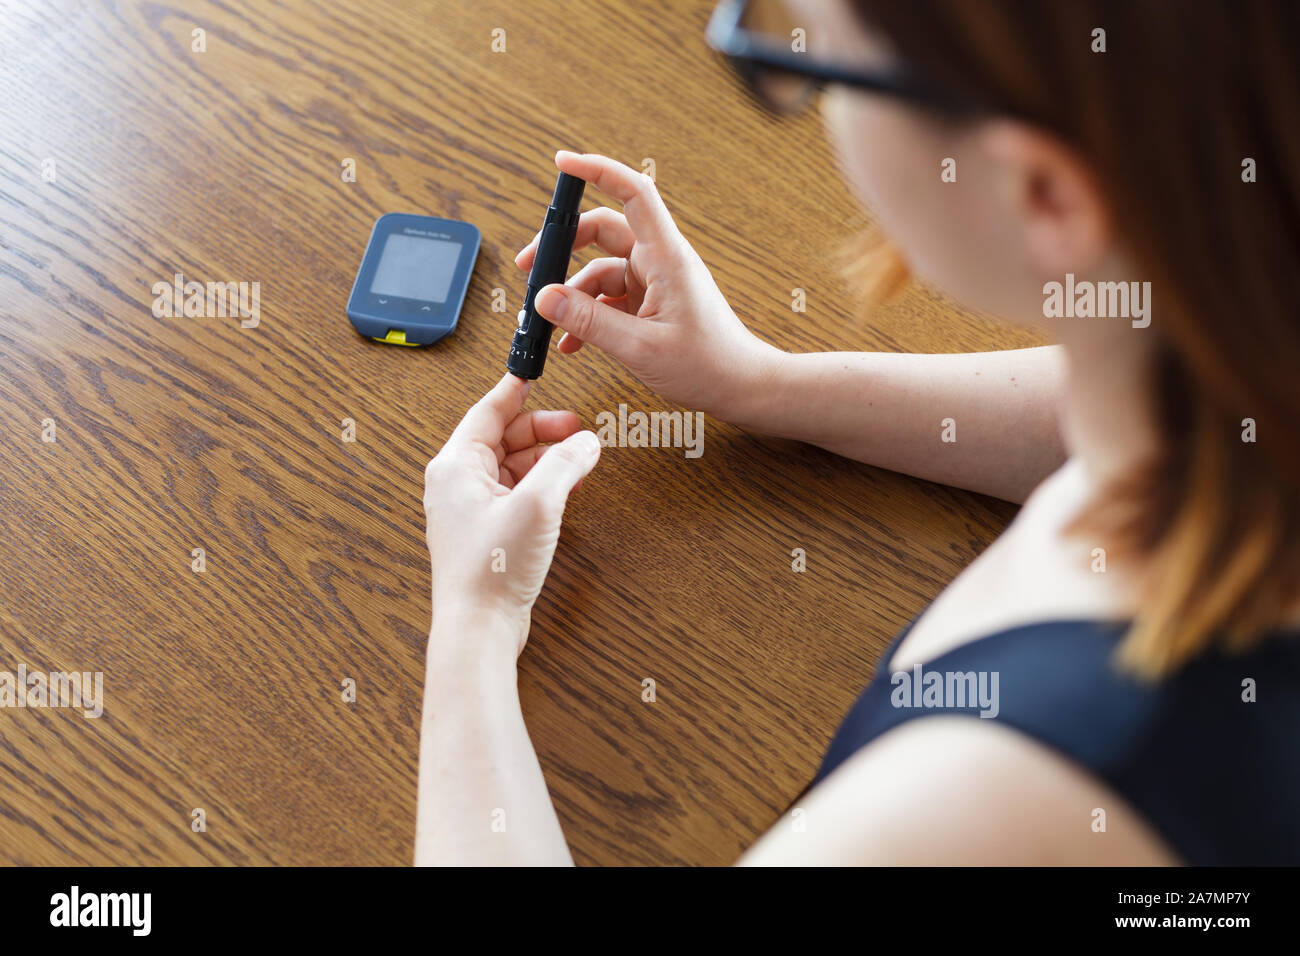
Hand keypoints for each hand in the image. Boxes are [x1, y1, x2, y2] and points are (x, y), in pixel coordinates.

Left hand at [423, 373, 600, 657]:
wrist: (480, 628)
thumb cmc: (492, 569)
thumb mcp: (538, 503)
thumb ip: (565, 464)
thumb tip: (586, 442)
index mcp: (455, 466)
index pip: (487, 411)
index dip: (515, 390)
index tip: (533, 373)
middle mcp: (457, 484)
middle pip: (503, 439)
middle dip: (543, 430)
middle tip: (578, 428)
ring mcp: (471, 510)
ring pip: (513, 467)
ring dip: (547, 460)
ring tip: (580, 458)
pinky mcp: (487, 534)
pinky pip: (517, 494)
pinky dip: (542, 485)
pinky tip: (567, 488)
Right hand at [516, 151, 779, 418]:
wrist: (739, 386)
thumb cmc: (706, 364)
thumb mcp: (639, 346)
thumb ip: (589, 321)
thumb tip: (544, 298)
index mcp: (665, 257)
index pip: (632, 193)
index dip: (598, 170)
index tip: (563, 162)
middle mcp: (659, 261)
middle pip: (603, 230)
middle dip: (562, 245)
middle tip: (529, 268)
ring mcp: (654, 281)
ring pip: (600, 269)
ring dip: (571, 293)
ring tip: (547, 321)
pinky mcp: (651, 303)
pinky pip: (609, 298)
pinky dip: (587, 314)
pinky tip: (571, 342)